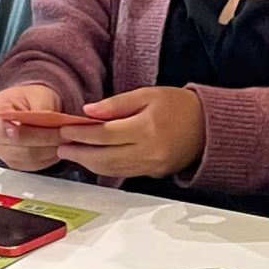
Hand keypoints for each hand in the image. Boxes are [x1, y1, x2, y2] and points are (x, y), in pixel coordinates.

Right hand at [0, 83, 65, 170]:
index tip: (17, 129)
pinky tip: (60, 146)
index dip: (5, 130)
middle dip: (43, 138)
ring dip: (50, 149)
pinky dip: (50, 157)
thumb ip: (40, 108)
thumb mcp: (38, 94)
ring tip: (67, 138)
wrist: (31, 107)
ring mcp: (3, 152)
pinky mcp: (16, 163)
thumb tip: (46, 119)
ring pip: (28, 157)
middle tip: (64, 132)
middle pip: (16, 144)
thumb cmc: (31, 98)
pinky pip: (34, 165)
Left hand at [58, 87, 205, 179]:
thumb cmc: (178, 105)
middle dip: (79, 153)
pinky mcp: (153, 174)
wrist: (207, 126)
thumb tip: (88, 111)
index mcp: (146, 128)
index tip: (66, 130)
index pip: (105, 134)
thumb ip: (116, 104)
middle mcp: (148, 151)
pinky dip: (105, 168)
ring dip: (88, 163)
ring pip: (111, 169)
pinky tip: (93, 161)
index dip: (82, 133)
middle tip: (62, 146)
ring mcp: (151, 165)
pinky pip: (123, 173)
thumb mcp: (147, 94)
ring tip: (72, 154)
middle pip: (104, 157)